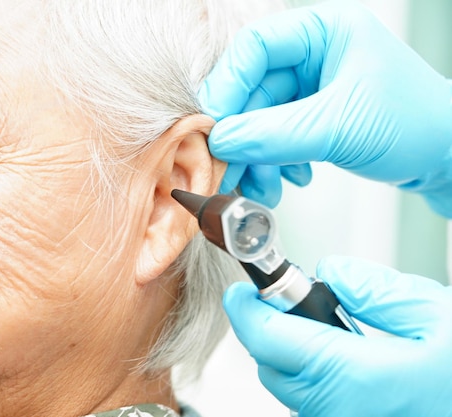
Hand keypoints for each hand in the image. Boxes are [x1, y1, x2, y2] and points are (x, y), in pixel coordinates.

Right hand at [199, 1, 451, 214]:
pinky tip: (289, 181)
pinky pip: (275, 136)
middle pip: (252, 90)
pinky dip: (274, 163)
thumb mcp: (338, 127)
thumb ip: (273, 135)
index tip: (213, 126)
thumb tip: (220, 142)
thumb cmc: (416, 125)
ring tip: (262, 189)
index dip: (227, 86)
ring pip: (260, 119)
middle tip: (227, 170)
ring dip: (256, 158)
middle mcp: (314, 54)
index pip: (254, 48)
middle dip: (241, 136)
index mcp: (323, 32)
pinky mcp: (313, 116)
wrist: (448, 161)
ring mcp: (313, 87)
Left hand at [223, 255, 451, 416]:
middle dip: (271, 329)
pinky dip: (315, 381)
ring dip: (294, 357)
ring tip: (332, 334)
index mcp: (355, 379)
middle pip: (271, 365)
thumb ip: (378, 291)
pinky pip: (314, 408)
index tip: (243, 287)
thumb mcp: (442, 317)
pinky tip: (350, 365)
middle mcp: (339, 414)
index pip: (266, 338)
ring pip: (290, 391)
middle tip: (295, 303)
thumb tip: (333, 273)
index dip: (247, 307)